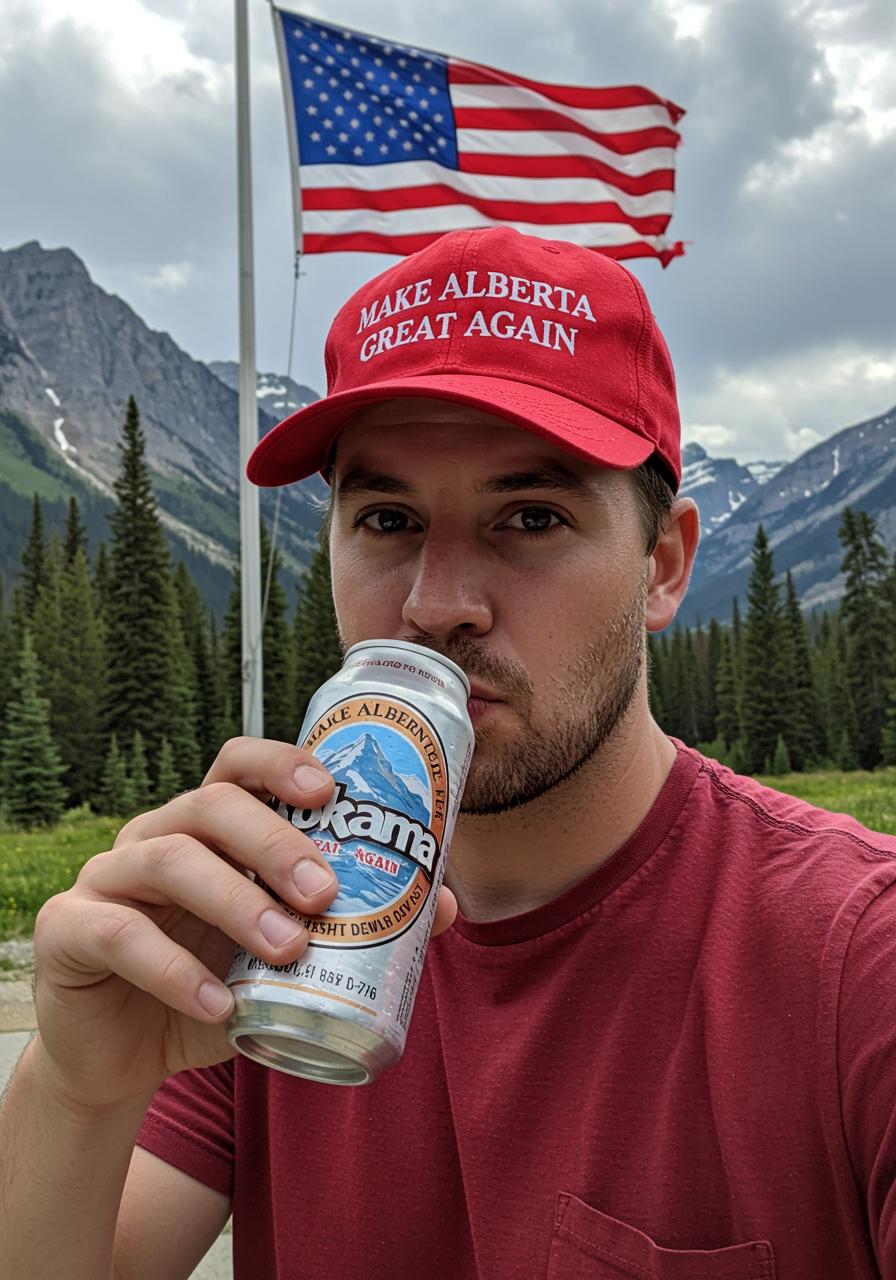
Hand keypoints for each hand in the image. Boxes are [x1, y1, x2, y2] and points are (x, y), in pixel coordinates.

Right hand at [32, 737, 457, 1111]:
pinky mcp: (70, 930)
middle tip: (325, 892)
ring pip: (169, 860)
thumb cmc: (214, 986)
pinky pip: (121, 935)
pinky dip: (176, 970)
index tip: (331, 790)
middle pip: (211, 805)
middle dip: (275, 842)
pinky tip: (219, 1005)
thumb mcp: (285, 959)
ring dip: (236, 902)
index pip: (237, 766)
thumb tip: (447, 907)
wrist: (123, 1056)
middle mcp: (156, 836)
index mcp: (208, 827)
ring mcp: (108, 878)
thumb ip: (351, 929)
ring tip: (288, 948)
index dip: (281, 764)